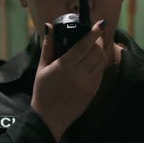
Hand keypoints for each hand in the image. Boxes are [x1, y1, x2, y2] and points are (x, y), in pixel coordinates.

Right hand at [31, 20, 107, 141]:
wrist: (50, 118)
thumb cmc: (43, 92)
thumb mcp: (42, 68)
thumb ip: (48, 46)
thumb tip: (49, 26)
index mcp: (65, 67)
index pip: (84, 46)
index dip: (94, 33)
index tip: (101, 24)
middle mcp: (79, 74)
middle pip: (96, 52)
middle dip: (98, 41)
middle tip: (95, 36)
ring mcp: (88, 83)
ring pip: (101, 61)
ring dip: (100, 52)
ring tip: (95, 47)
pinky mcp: (94, 91)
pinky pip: (101, 72)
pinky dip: (99, 64)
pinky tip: (92, 62)